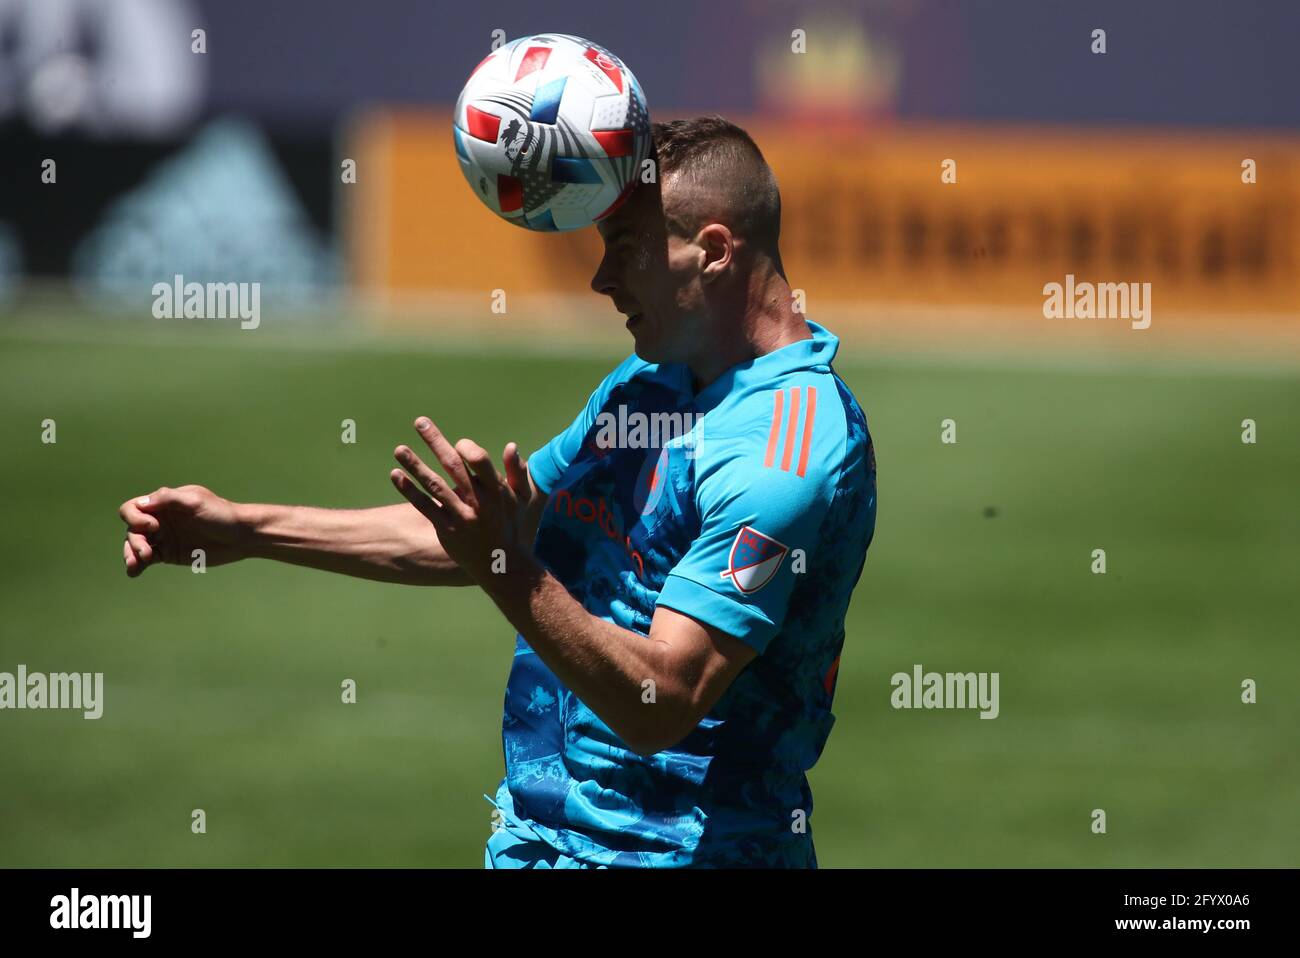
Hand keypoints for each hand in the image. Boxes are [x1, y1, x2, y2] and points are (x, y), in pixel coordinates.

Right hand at [118, 484, 244, 576]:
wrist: (240, 536)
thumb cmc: (221, 514)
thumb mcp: (196, 502)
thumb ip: (169, 499)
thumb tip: (142, 503)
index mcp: (164, 503)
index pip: (134, 508)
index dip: (135, 517)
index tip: (152, 527)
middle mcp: (160, 520)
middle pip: (132, 529)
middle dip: (134, 541)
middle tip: (147, 553)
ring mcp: (163, 538)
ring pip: (136, 545)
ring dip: (131, 553)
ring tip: (136, 564)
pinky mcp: (168, 554)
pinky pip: (146, 559)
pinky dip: (137, 565)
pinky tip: (134, 572)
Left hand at [389, 418, 536, 584]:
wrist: (500, 564)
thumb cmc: (510, 526)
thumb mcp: (520, 500)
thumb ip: (517, 472)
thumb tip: (512, 446)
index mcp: (497, 492)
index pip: (479, 461)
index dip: (466, 447)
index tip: (458, 443)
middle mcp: (478, 503)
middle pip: (452, 466)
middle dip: (435, 441)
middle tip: (420, 422)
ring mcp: (460, 517)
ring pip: (434, 485)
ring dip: (415, 465)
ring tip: (399, 449)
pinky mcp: (446, 529)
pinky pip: (424, 506)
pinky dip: (409, 490)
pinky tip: (396, 475)